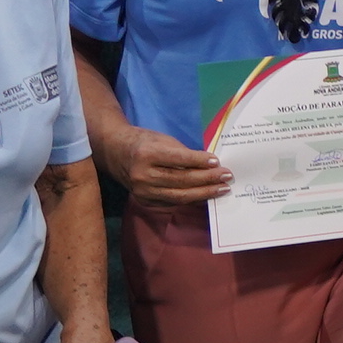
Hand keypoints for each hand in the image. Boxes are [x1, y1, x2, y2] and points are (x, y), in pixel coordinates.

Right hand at [101, 118, 230, 206]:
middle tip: (227, 177)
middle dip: (207, 180)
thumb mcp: (162, 140)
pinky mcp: (144, 201)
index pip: (179, 159)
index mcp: (147, 154)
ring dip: (204, 193)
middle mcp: (143, 175)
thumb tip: (209, 164)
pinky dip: (191, 200)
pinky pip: (173, 202)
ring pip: (179, 196)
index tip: (217, 162)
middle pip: (181, 181)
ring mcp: (143, 191)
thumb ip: (183, 153)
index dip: (199, 161)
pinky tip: (205, 196)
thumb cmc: (143, 142)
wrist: (115, 153)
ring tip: (221, 189)